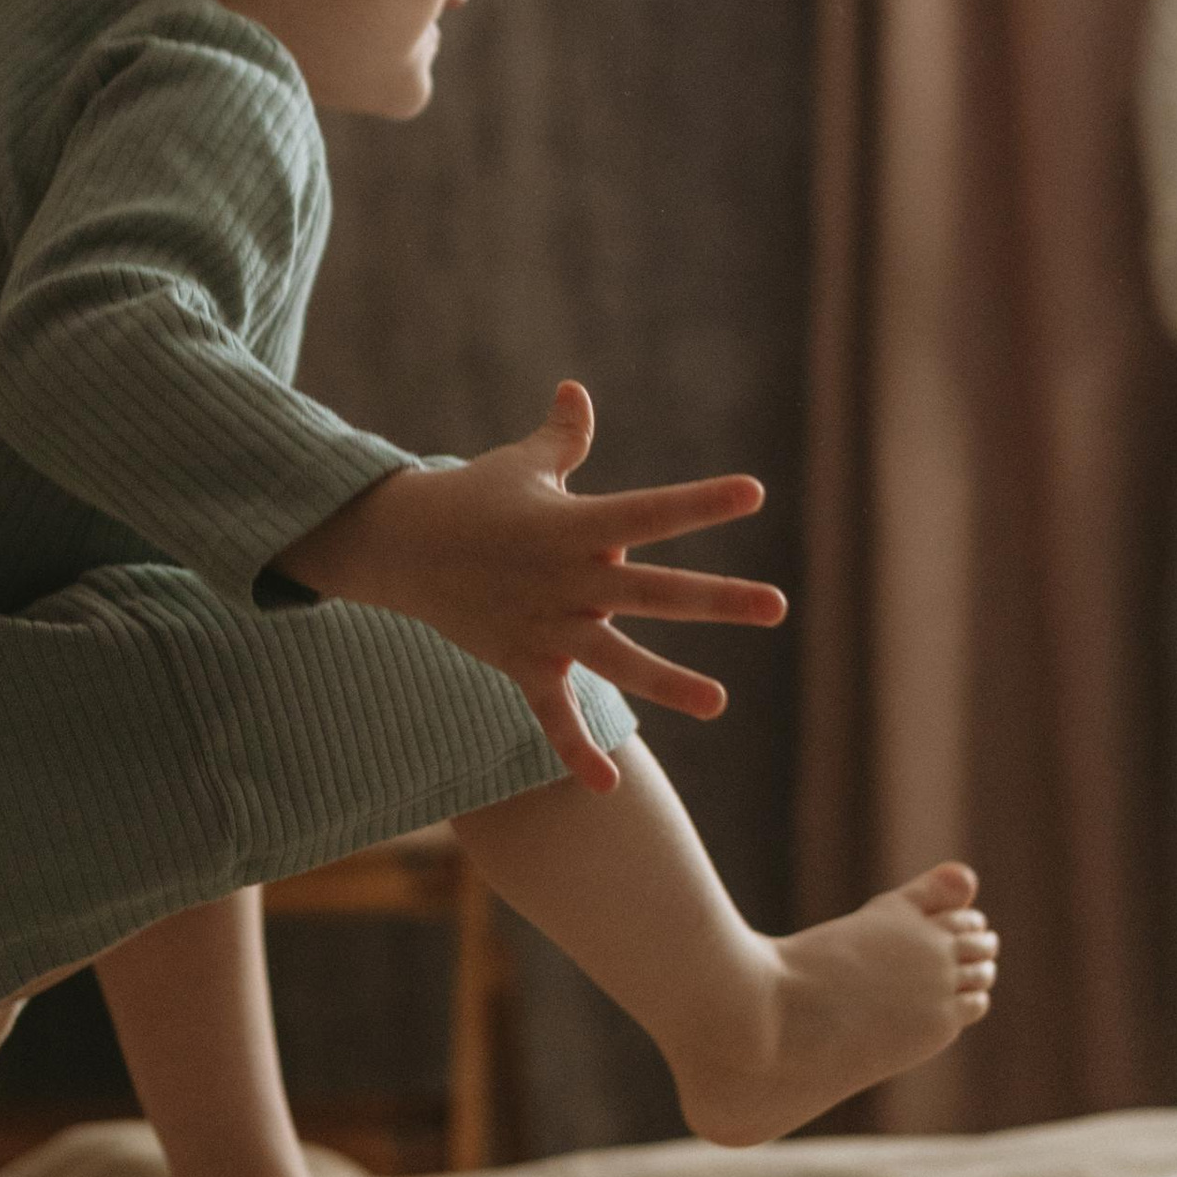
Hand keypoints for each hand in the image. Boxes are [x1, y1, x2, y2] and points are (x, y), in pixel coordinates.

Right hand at [274, 381, 787, 790]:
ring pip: (617, 660)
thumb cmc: (472, 498)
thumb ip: (562, 438)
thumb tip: (576, 389)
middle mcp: (570, 579)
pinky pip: (552, 715)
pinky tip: (607, 786)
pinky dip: (574, 751)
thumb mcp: (521, 465)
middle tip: (777, 605)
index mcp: (576, 526)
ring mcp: (547, 626)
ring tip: (720, 701)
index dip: (701, 502)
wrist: (400, 546)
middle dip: (717, 598)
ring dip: (668, 682)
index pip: (651, 513)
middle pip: (655, 590)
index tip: (755, 493)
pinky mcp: (523, 663)